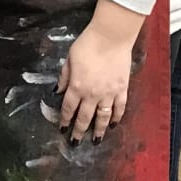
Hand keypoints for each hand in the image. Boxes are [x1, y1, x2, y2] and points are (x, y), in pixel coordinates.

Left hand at [57, 19, 135, 140]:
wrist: (111, 37)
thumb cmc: (87, 45)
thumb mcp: (69, 60)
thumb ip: (64, 77)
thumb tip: (58, 91)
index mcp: (76, 87)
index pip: (68, 108)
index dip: (64, 120)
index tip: (62, 129)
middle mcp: (92, 94)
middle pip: (84, 117)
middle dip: (79, 131)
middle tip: (76, 142)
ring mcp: (109, 94)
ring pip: (103, 118)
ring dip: (99, 130)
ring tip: (96, 140)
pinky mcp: (122, 90)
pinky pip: (119, 108)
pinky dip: (117, 118)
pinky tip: (114, 124)